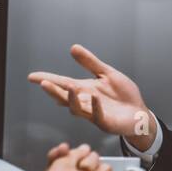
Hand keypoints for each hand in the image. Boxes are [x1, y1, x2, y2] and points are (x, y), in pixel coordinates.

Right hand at [28, 45, 156, 149]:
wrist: (140, 113)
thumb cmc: (123, 96)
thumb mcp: (107, 74)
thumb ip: (90, 62)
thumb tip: (73, 47)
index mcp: (84, 90)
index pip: (62, 83)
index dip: (48, 79)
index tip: (32, 76)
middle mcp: (86, 102)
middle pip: (65, 97)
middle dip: (54, 90)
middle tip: (43, 83)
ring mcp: (94, 114)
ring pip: (77, 108)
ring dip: (71, 98)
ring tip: (68, 86)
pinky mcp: (105, 123)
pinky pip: (98, 115)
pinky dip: (95, 106)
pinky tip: (94, 97)